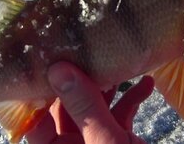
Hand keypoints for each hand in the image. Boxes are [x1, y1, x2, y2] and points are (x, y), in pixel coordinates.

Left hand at [26, 62, 153, 143]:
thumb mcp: (105, 141)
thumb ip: (85, 107)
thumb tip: (59, 70)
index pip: (37, 118)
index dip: (39, 89)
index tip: (46, 58)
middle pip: (68, 105)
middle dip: (81, 79)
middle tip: (87, 49)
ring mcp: (96, 140)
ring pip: (96, 105)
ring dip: (109, 84)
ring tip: (118, 60)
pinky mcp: (118, 139)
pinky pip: (120, 114)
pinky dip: (133, 98)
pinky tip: (146, 83)